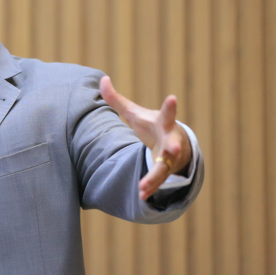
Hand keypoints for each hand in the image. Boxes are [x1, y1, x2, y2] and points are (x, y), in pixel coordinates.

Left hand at [99, 76, 191, 200]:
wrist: (173, 146)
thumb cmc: (150, 125)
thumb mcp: (132, 112)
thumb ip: (115, 98)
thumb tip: (102, 78)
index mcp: (162, 123)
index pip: (167, 113)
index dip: (170, 106)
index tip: (173, 98)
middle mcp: (170, 141)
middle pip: (172, 144)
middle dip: (174, 147)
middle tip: (174, 149)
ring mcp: (170, 157)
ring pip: (163, 168)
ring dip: (154, 178)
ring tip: (143, 188)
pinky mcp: (165, 171)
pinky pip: (158, 180)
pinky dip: (150, 188)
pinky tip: (141, 196)